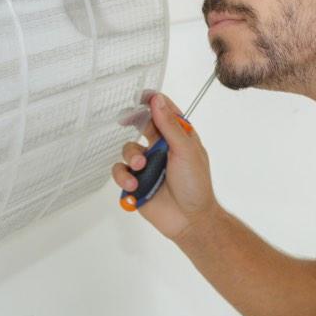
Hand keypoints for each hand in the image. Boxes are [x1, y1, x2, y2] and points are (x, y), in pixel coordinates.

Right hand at [111, 92, 219, 240]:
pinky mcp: (135, 182)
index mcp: (179, 138)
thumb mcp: (186, 150)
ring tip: (140, 167)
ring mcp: (147, 165)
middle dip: (133, 123)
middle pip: (142, 127)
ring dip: (131, 156)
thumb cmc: (195, 185)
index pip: (165, 113)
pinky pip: (120, 171)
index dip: (154, 102)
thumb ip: (169, 126)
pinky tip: (133, 184)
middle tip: (126, 119)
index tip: (143, 96)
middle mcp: (162, 149)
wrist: (189, 220)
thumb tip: (157, 101)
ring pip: (128, 149)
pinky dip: (124, 176)